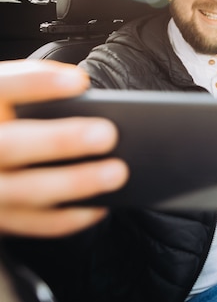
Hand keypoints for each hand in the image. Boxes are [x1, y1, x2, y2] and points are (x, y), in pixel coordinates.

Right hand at [0, 60, 127, 236]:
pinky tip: (101, 203)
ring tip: (117, 172)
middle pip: (10, 145)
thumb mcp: (9, 103)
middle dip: (60, 140)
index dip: (38, 82)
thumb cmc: (8, 124)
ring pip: (26, 190)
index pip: (1, 87)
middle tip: (107, 134)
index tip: (80, 80)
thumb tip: (84, 90)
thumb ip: (35, 92)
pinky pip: (35, 222)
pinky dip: (71, 216)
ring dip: (75, 182)